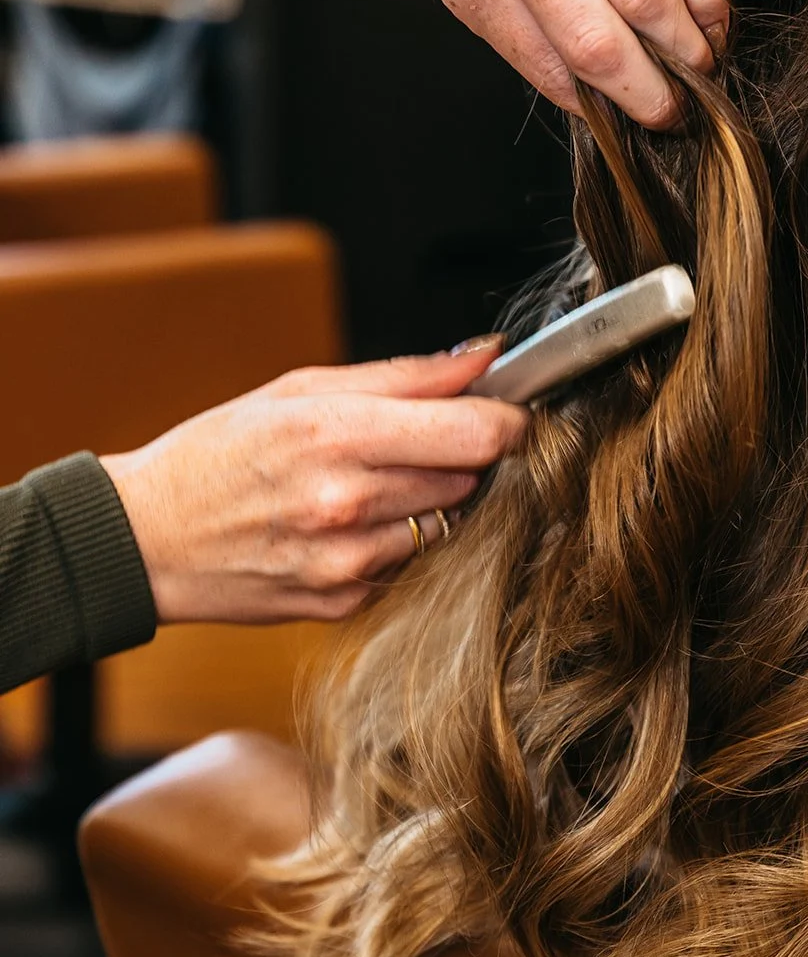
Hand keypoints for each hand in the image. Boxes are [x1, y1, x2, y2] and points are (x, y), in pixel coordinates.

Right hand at [100, 341, 525, 625]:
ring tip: (373, 482)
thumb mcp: (299, 389)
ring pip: (446, 520)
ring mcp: (349, 561)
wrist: (150, 541)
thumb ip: (405, 375)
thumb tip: (486, 356)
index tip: (509, 411)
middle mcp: (347, 502)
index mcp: (336, 433)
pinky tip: (347, 526)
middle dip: (461, 454)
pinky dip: (395, 540)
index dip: (509, 419)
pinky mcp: (346, 600)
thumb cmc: (218, 453)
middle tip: (417, 442)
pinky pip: (408, 561)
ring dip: (430, 499)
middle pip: (469, 476)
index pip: (477, 432)